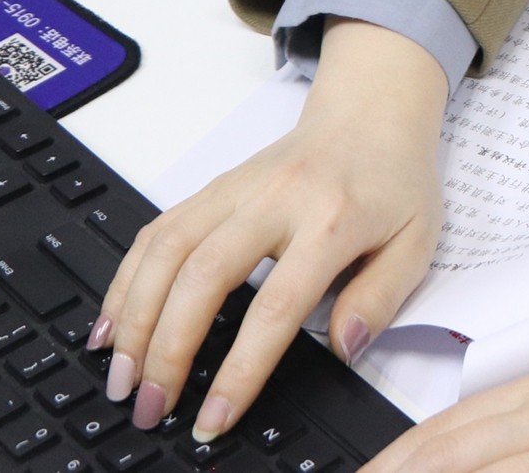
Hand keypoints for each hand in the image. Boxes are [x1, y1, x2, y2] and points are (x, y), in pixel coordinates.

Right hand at [91, 20, 450, 442]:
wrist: (372, 112)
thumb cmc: (394, 181)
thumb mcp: (417, 242)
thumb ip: (380, 299)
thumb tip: (342, 351)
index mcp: (332, 219)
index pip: (276, 306)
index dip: (241, 368)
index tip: (215, 416)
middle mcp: (275, 200)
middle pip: (203, 276)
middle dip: (167, 349)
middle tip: (150, 406)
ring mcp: (237, 189)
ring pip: (167, 250)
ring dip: (134, 317)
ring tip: (120, 376)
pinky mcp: (212, 187)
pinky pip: (157, 230)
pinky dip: (126, 278)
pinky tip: (111, 323)